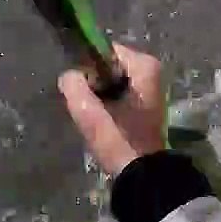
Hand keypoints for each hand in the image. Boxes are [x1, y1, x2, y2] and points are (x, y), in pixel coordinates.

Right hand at [59, 44, 166, 176]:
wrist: (142, 171)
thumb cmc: (119, 138)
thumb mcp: (90, 113)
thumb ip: (75, 88)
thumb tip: (69, 75)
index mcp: (144, 66)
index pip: (105, 50)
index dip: (87, 66)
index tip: (78, 86)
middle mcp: (151, 72)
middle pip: (108, 67)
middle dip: (92, 83)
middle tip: (86, 106)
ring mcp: (150, 89)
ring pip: (111, 82)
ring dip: (98, 96)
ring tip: (93, 116)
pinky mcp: (145, 105)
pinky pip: (117, 94)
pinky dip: (106, 104)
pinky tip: (102, 122)